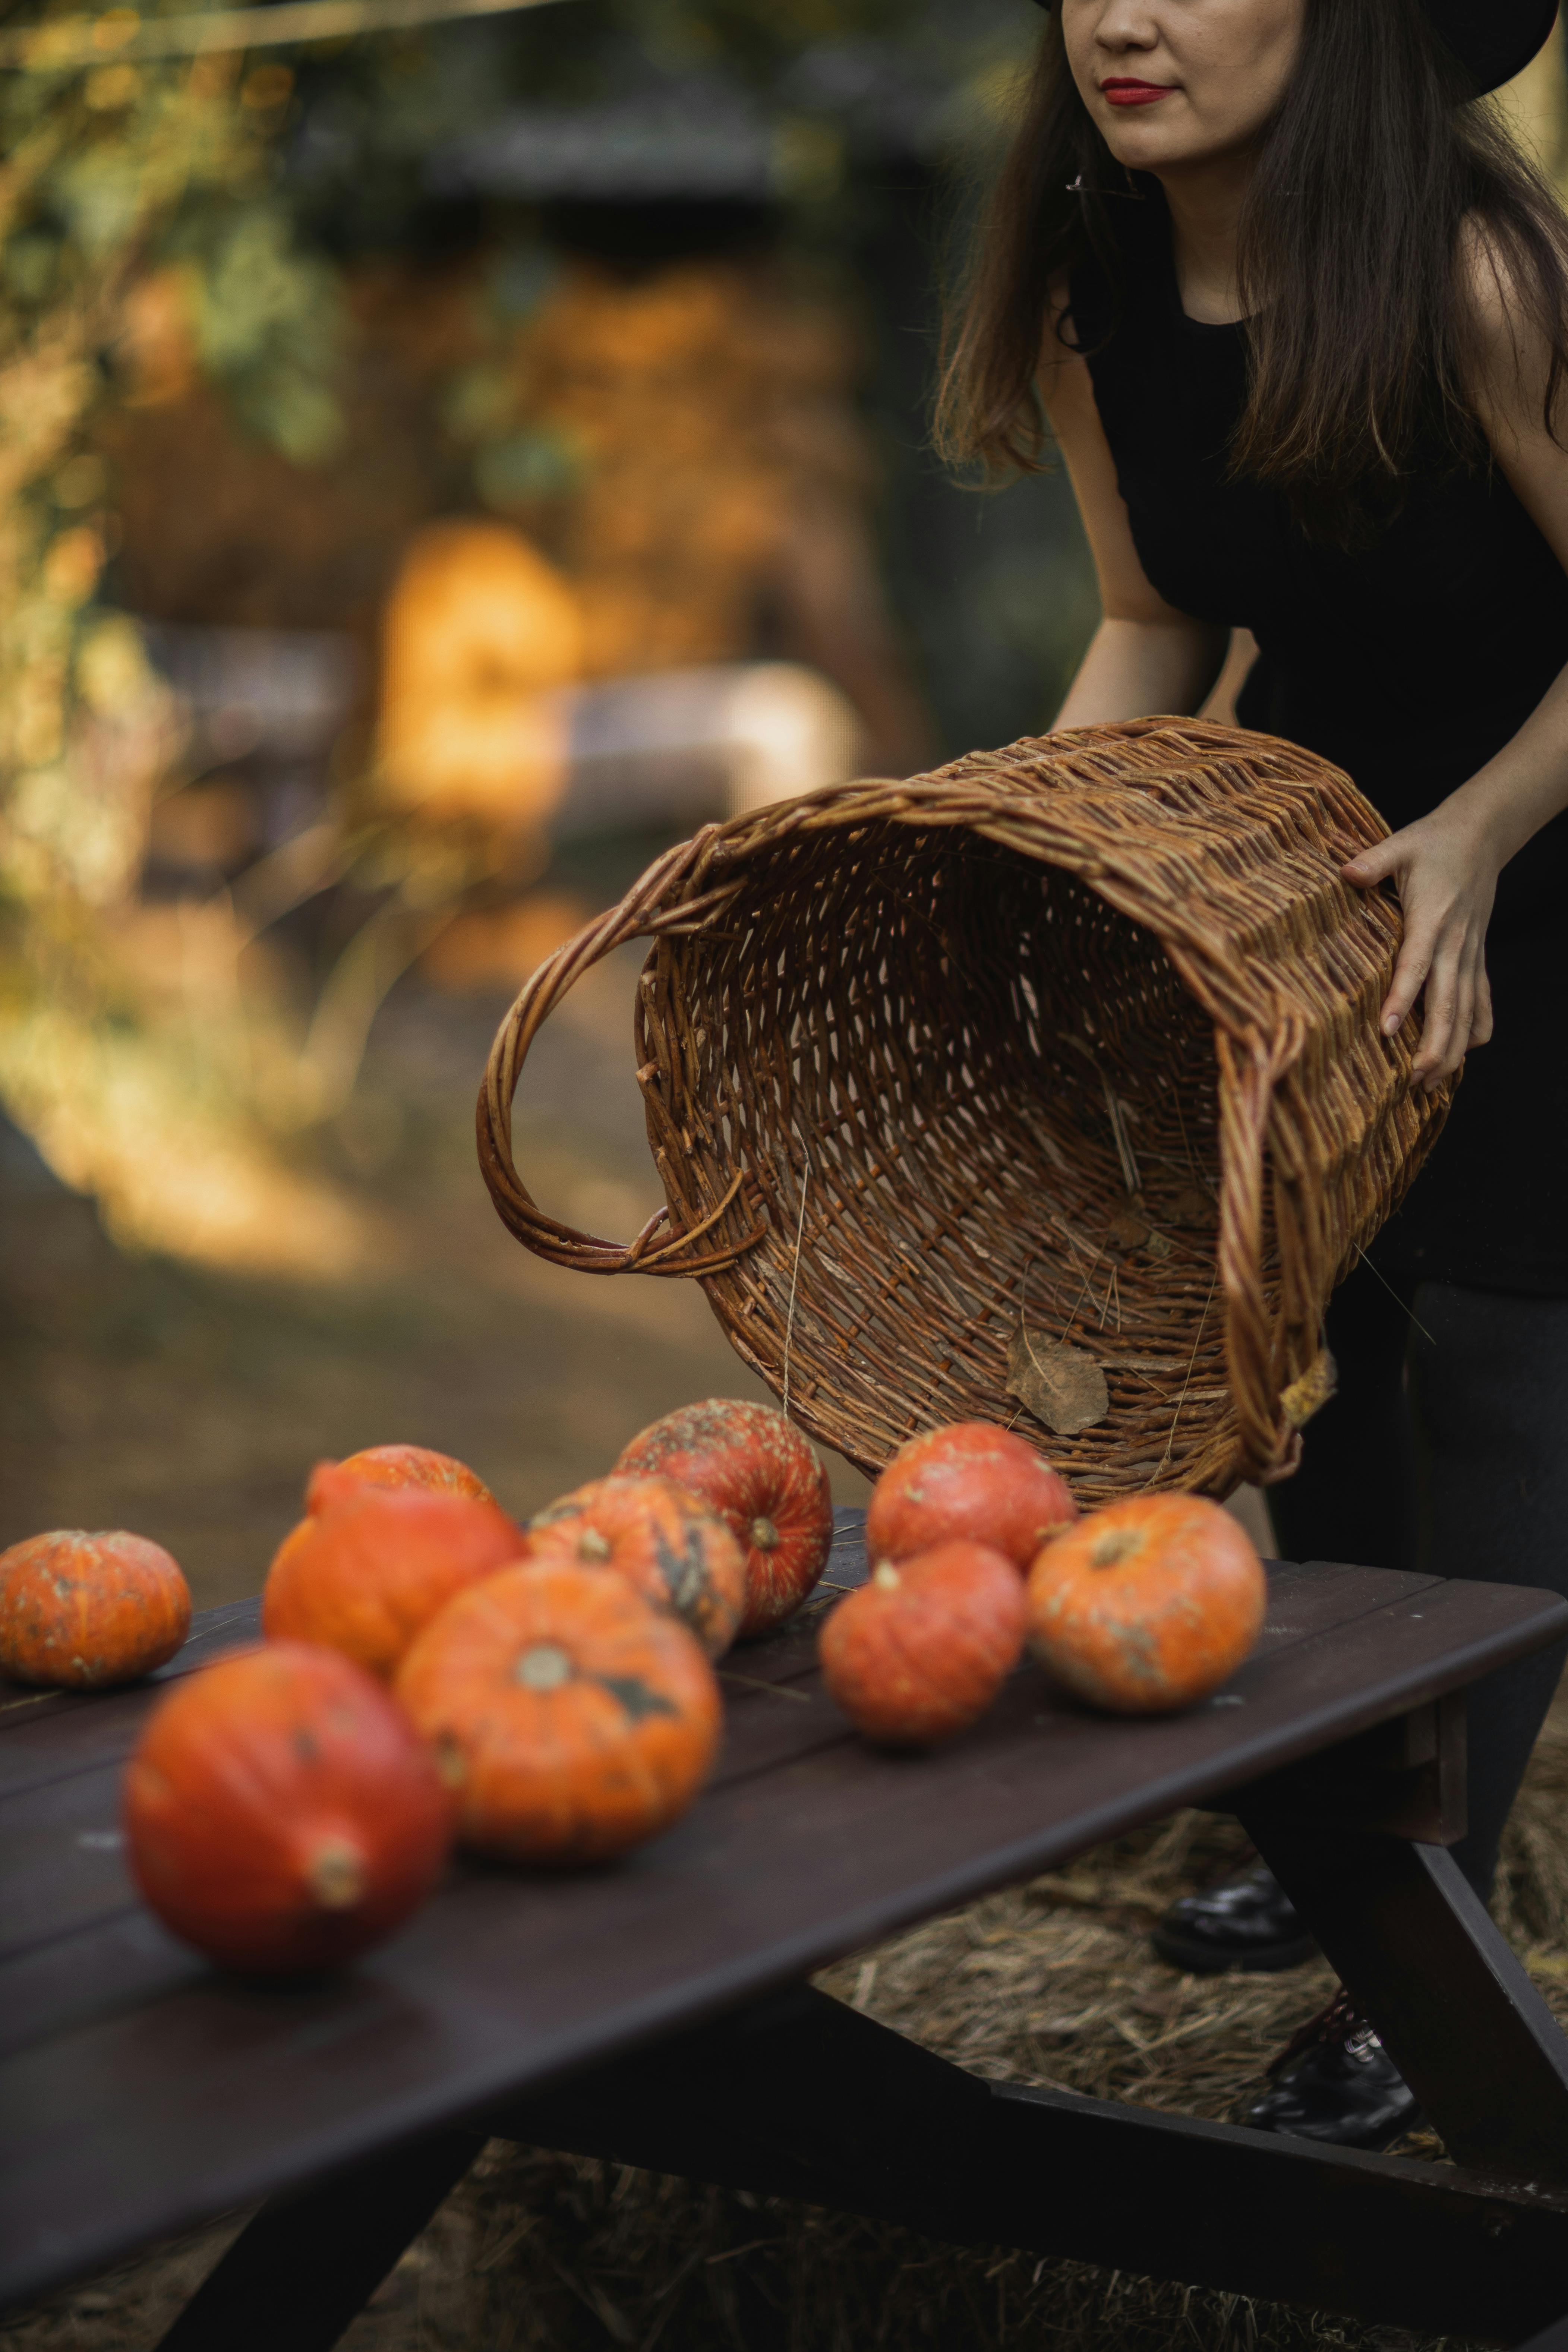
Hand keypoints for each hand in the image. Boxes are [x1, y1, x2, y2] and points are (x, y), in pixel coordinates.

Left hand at [1340, 799, 1498, 1090]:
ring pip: (1467, 1011)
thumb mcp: (1401, 845)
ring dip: (1452, 1049)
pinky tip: (1462, 1054)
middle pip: (1448, 1003)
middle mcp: (1454, 943)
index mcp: (1431, 919)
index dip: (1403, 999)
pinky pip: (1482, 1000)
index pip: (1415, 966)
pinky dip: (1476, 1029)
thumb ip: (1372, 861)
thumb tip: (1345, 873)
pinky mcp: (1477, 957)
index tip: (1387, 1030)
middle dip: (1433, 1045)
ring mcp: (1470, 953)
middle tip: (1414, 1079)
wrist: (1481, 837)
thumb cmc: (1434, 843)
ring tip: (1432, 1083)